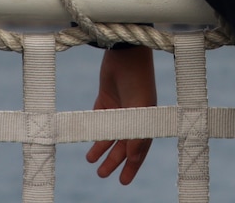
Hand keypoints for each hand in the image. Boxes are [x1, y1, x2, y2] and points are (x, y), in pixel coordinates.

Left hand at [86, 45, 156, 184]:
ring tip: (91, 161)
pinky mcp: (105, 100)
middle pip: (122, 145)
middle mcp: (133, 117)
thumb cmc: (137, 79)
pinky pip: (98, 122)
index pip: (139, 149)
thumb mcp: (140, 108)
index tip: (123, 181)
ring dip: (101, 149)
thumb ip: (136, 132)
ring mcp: (118, 109)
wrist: (125, 53)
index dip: (132, 166)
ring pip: (108, 136)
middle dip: (113, 161)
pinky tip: (88, 144)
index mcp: (145, 121)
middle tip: (103, 175)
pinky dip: (93, 133)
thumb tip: (132, 156)